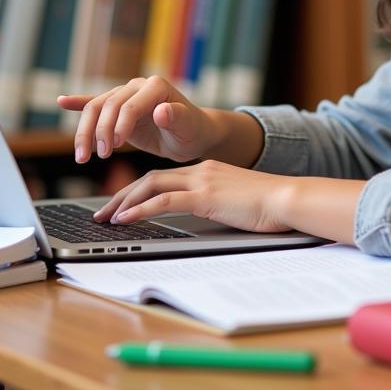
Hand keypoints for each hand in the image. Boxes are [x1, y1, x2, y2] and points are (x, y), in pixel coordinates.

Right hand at [57, 76, 216, 163]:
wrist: (192, 133)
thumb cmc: (192, 130)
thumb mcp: (189, 127)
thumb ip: (177, 117)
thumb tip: (162, 110)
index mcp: (155, 87)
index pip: (129, 105)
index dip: (119, 125)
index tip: (116, 146)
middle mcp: (137, 86)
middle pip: (107, 105)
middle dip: (98, 132)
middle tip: (97, 156)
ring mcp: (126, 95)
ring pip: (96, 109)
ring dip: (85, 132)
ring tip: (82, 157)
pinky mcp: (118, 109)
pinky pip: (95, 104)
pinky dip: (78, 103)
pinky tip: (62, 101)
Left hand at [93, 161, 295, 234]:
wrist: (287, 198)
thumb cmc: (268, 204)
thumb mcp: (235, 200)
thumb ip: (215, 203)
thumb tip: (201, 217)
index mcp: (207, 170)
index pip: (163, 177)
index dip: (138, 191)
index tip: (121, 205)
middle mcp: (200, 170)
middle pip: (150, 179)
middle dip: (122, 196)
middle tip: (103, 213)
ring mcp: (202, 181)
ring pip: (152, 186)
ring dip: (125, 203)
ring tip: (107, 218)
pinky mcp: (205, 196)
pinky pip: (165, 201)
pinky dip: (142, 210)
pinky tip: (127, 219)